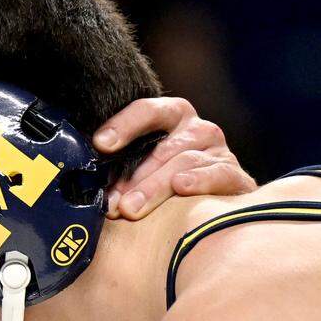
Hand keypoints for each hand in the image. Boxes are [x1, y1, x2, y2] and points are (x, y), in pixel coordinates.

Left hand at [93, 97, 254, 219]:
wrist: (213, 205)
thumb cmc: (161, 183)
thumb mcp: (138, 169)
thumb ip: (117, 168)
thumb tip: (85, 183)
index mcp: (170, 117)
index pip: (148, 111)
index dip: (124, 125)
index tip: (101, 144)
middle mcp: (196, 129)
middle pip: (162, 147)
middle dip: (133, 176)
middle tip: (112, 202)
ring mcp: (217, 150)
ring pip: (184, 162)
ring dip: (154, 187)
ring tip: (131, 209)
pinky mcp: (235, 175)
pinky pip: (218, 173)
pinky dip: (199, 180)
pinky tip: (181, 187)